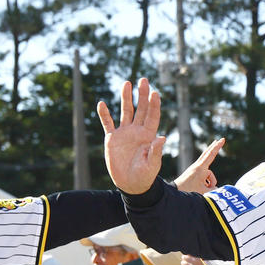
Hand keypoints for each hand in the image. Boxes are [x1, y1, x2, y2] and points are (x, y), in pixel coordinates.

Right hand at [97, 78, 166, 194]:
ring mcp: (124, 134)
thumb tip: (162, 138)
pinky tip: (102, 104)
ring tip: (127, 83)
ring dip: (126, 98)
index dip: (154, 104)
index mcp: (149, 135)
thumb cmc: (145, 176)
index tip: (155, 92)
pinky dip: (104, 114)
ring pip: (125, 112)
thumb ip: (156, 151)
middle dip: (142, 94)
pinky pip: (107, 124)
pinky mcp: (112, 139)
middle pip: (140, 109)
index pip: (152, 116)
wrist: (131, 184)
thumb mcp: (152, 165)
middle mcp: (137, 131)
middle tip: (144, 79)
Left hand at [175, 137, 224, 193]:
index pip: (211, 155)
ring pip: (209, 173)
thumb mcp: (203, 191)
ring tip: (203, 189)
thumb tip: (217, 189)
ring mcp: (195, 169)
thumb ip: (213, 190)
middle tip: (221, 139)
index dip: (218, 147)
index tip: (222, 139)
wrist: (175, 191)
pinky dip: (206, 183)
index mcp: (201, 168)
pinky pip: (205, 177)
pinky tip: (202, 188)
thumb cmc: (188, 190)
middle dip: (215, 147)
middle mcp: (198, 166)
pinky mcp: (194, 173)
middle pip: (208, 154)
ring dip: (210, 181)